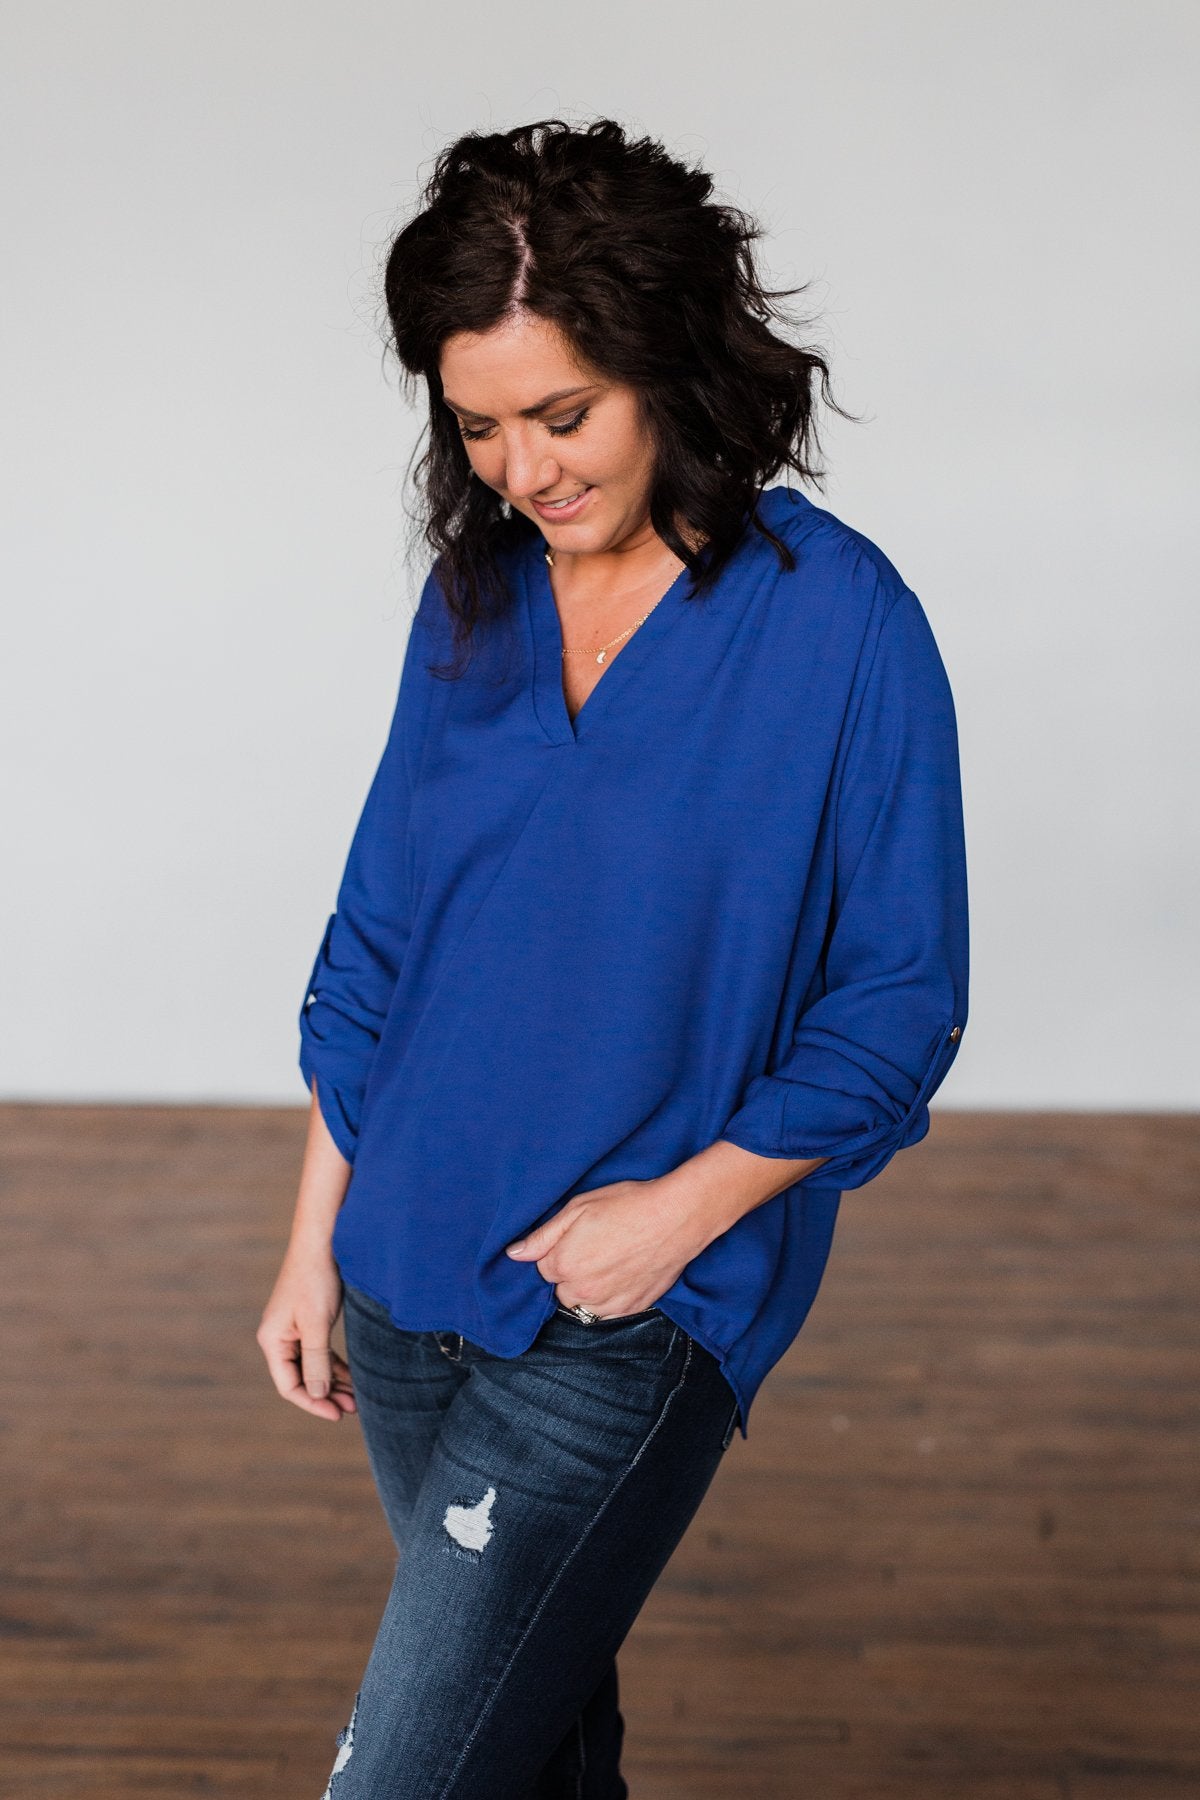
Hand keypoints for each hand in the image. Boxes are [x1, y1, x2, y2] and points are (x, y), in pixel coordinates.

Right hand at [256, 1243, 357, 1421]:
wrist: (323, 1241)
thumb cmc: (316, 1279)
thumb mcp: (316, 1325)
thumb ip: (316, 1361)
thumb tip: (318, 1394)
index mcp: (273, 1341)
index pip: (289, 1386)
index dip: (313, 1403)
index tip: (338, 1414)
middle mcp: (279, 1338)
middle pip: (301, 1379)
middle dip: (326, 1395)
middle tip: (354, 1408)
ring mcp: (294, 1330)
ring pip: (312, 1367)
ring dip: (333, 1382)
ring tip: (357, 1398)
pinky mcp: (309, 1321)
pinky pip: (320, 1353)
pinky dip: (335, 1365)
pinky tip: (353, 1376)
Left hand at [504, 1177, 716, 1317]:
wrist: (676, 1216)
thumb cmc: (628, 1205)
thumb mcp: (578, 1208)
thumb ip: (543, 1236)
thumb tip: (514, 1254)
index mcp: (563, 1265)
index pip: (544, 1269)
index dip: (559, 1252)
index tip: (577, 1239)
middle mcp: (582, 1291)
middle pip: (563, 1291)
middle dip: (572, 1274)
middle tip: (595, 1249)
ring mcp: (608, 1303)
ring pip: (585, 1305)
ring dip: (590, 1290)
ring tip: (611, 1261)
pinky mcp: (632, 1308)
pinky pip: (609, 1312)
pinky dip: (611, 1298)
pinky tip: (624, 1274)